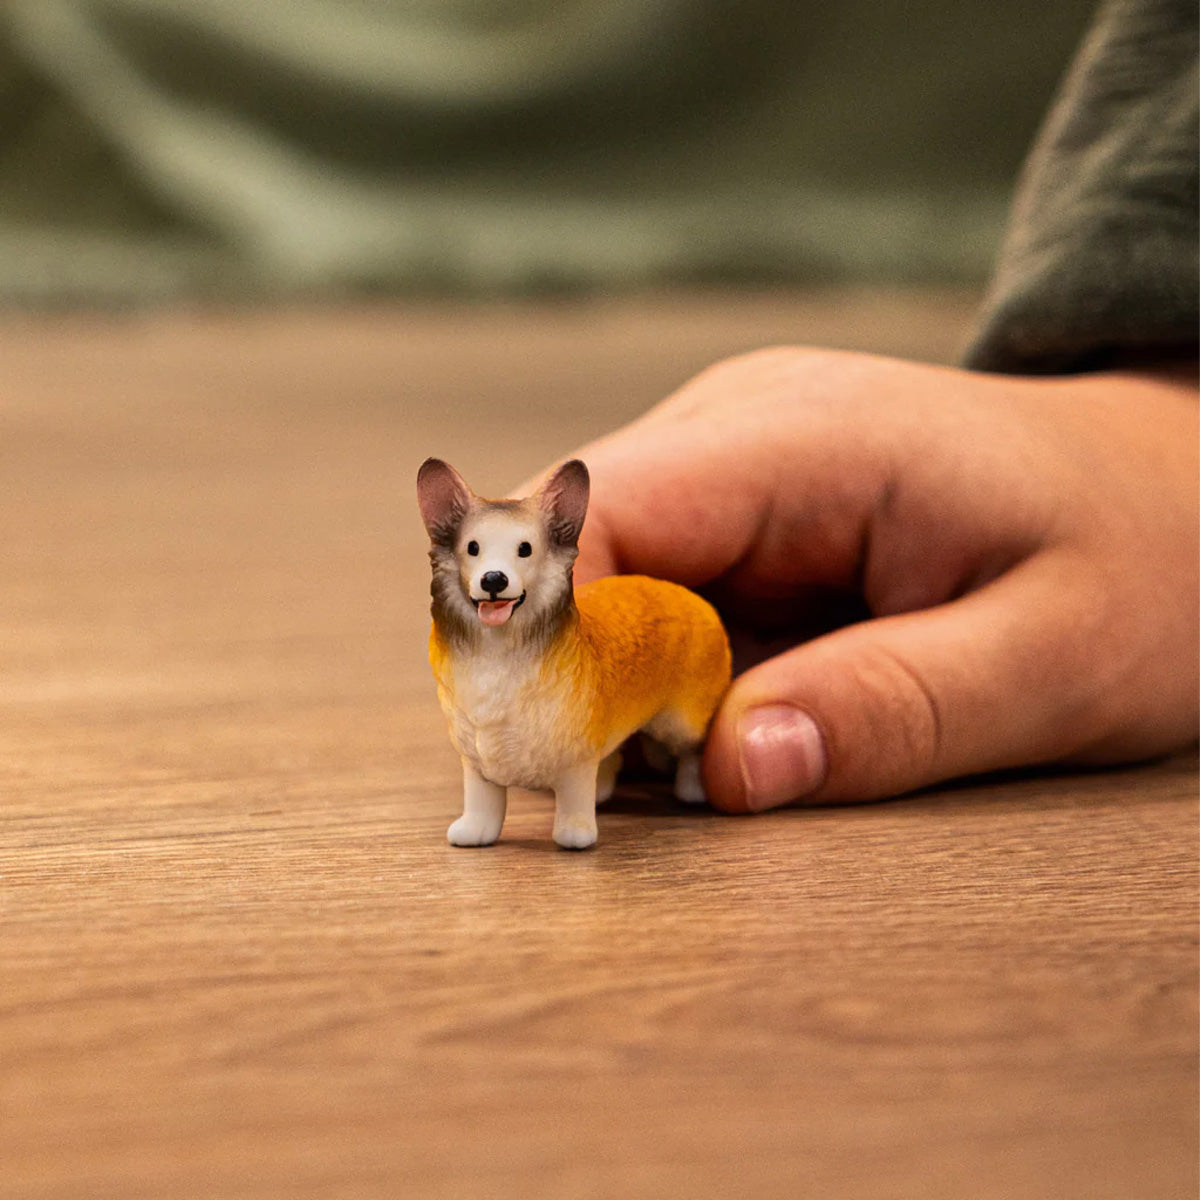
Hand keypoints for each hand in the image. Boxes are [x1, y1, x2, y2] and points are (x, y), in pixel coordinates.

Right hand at [530, 347, 1197, 810]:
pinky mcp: (740, 518)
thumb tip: (731, 774)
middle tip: (609, 786)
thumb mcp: (1056, 657)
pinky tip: (703, 727)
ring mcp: (731, 469)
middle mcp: (738, 432)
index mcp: (807, 437)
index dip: (549, 630)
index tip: (564, 750)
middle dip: (574, 671)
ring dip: (612, 682)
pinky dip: (653, 676)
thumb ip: (895, 711)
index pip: (601, 510)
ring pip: (601, 578)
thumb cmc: (1142, 556)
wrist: (1176, 492)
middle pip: (574, 547)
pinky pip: (653, 595)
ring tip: (676, 764)